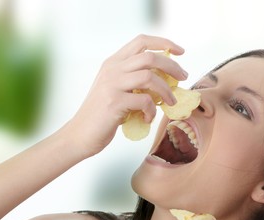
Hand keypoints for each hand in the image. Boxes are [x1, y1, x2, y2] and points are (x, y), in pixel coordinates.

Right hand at [66, 34, 187, 157]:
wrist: (80, 134)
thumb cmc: (102, 115)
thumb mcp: (115, 90)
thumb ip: (133, 80)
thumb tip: (165, 79)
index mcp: (112, 63)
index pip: (141, 41)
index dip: (163, 43)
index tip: (179, 51)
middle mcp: (112, 69)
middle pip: (149, 57)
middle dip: (172, 66)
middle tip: (182, 78)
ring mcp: (112, 85)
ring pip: (149, 77)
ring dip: (166, 90)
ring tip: (170, 102)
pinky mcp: (114, 102)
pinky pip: (144, 101)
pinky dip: (152, 110)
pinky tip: (148, 118)